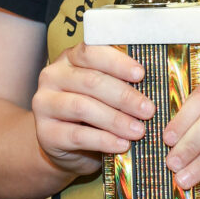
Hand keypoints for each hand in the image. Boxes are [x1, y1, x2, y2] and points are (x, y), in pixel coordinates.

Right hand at [32, 42, 155, 178]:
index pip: (90, 52)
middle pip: (90, 81)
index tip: (141, 74)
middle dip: (124, 96)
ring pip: (83, 107)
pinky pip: (77, 135)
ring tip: (139, 131)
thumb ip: (120, 81)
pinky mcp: (45, 133)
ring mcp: (44, 105)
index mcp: (69, 59)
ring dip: (116, 120)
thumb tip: (155, 82)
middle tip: (148, 110)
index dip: (117, 63)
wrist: (66, 145)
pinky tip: (122, 145)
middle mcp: (52, 77)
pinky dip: (103, 141)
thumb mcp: (104, 91)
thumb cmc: (93, 112)